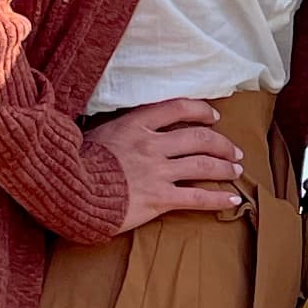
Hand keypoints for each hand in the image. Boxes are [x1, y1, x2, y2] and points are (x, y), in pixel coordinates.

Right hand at [84, 98, 247, 229]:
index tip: (214, 116)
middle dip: (222, 144)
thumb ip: (117, 131)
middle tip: (234, 151)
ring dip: (225, 167)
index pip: (177, 108)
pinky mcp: (159, 199)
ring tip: (237, 170)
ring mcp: (157, 172)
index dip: (200, 111)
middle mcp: (151, 145)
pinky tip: (233, 199)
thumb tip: (121, 132)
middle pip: (199, 138)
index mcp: (135, 125)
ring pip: (203, 165)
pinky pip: (197, 197)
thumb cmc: (75, 164)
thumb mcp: (95, 135)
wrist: (69, 191)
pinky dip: (218, 198)